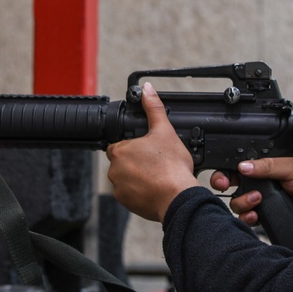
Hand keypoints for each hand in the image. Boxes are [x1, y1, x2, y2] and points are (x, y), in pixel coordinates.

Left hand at [106, 82, 199, 221]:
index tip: (148, 149)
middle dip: (136, 161)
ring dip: (138, 176)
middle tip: (155, 162)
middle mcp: (114, 170)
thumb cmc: (171, 167)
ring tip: (157, 175)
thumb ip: (154, 108)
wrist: (178, 198)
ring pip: (126, 177)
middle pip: (123, 161)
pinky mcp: (126, 202)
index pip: (120, 144)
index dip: (135, 145)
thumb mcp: (165, 131)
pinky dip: (140, 191)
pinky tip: (155, 187)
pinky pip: (130, 194)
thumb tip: (147, 89)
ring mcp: (119, 188)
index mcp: (120, 150)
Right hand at [213, 155, 292, 233]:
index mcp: (263, 162)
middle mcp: (258, 179)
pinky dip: (247, 216)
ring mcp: (260, 197)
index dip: (226, 168)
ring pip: (236, 201)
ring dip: (241, 201)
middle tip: (225, 185)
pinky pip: (247, 217)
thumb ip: (267, 165)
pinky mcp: (264, 213)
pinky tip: (255, 214)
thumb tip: (244, 166)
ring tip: (256, 199)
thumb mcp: (292, 165)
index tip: (223, 174)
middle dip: (223, 183)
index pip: (238, 162)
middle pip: (230, 181)